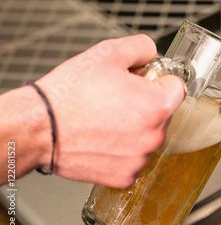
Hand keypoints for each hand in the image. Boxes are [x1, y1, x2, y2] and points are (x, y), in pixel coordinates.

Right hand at [35, 35, 185, 186]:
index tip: (143, 79)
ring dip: (133, 126)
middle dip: (145, 102)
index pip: (177, 87)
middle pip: (163, 112)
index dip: (158, 78)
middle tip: (116, 95)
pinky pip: (132, 156)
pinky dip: (120, 148)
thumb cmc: (70, 94)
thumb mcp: (109, 51)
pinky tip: (100, 135)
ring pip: (147, 135)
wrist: (39, 127)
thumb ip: (143, 47)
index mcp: (157, 105)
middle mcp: (153, 136)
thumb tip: (152, 53)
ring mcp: (138, 159)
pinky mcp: (122, 177)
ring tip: (104, 115)